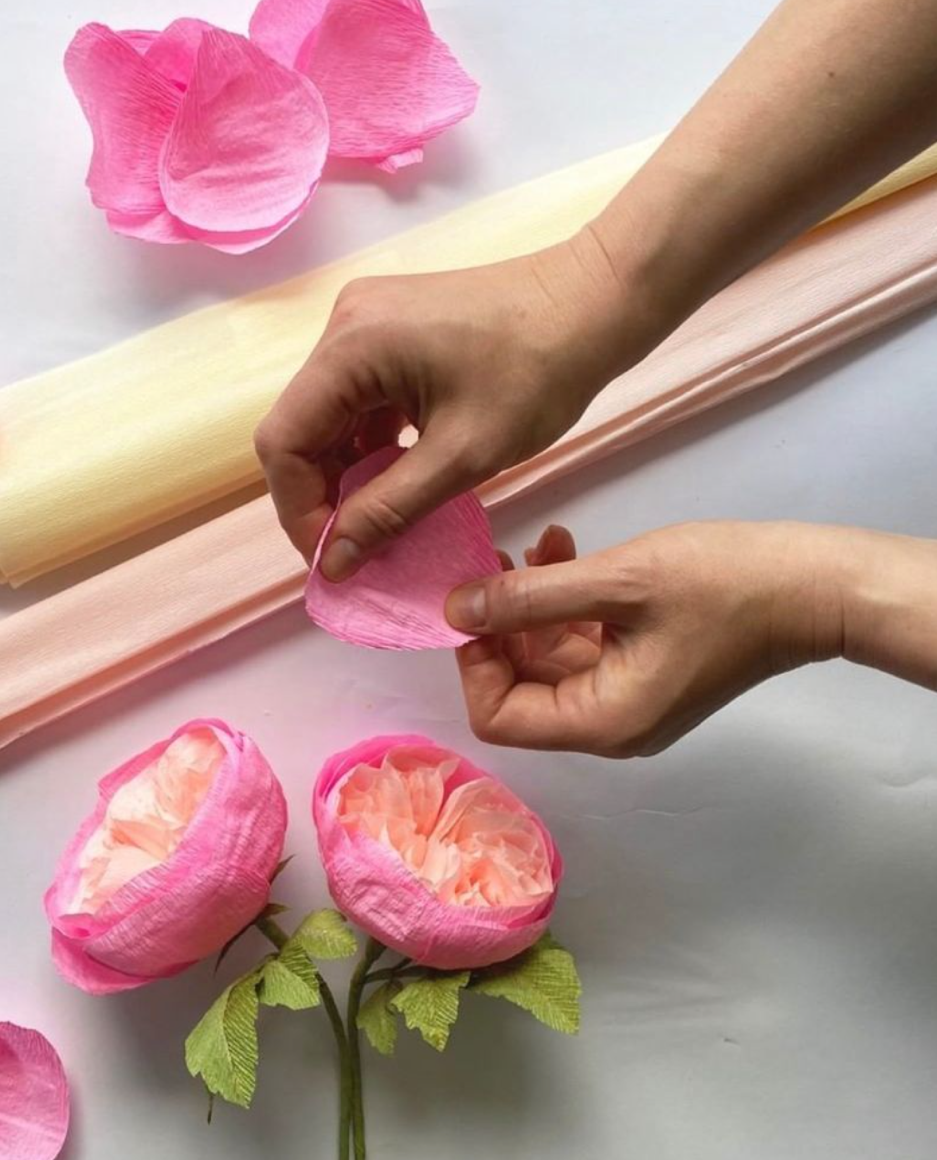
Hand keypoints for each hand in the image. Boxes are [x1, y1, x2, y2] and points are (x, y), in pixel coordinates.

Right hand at [253, 233, 654, 580]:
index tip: (333, 558)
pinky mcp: (389, 330)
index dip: (299, 509)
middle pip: (301, 429)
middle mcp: (343, 327)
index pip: (284, 442)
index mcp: (350, 348)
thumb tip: (333, 562)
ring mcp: (365, 323)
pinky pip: (358, 400)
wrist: (597, 300)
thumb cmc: (540, 371)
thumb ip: (388, 511)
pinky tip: (400, 480)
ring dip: (348, 475)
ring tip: (381, 523)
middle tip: (357, 550)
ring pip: (329, 418)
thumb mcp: (463, 455)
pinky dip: (371, 447)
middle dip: (323, 496)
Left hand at [445, 521, 852, 757]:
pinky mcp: (643, 668)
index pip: (498, 716)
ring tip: (538, 543)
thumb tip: (454, 610)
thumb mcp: (616, 582)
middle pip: (519, 688)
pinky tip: (564, 550)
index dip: (475, 661)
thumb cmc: (720, 584)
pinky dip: (566, 602)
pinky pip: (583, 643)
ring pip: (548, 658)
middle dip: (500, 623)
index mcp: (601, 721)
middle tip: (495, 559)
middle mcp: (609, 723)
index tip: (477, 600)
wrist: (813, 585)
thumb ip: (529, 598)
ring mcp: (628, 697)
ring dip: (532, 602)